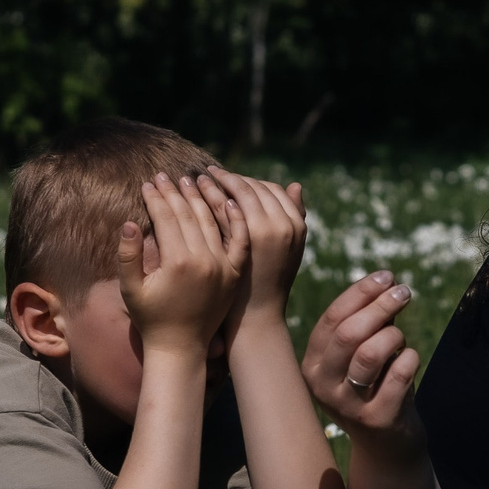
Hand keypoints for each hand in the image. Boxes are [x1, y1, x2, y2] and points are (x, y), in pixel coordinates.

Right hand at [115, 174, 243, 354]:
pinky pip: (239, 240)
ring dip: (204, 197)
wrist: (181, 347)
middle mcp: (204, 261)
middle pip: (190, 215)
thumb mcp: (131, 289)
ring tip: (192, 180)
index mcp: (177, 263)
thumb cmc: (151, 318)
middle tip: (167, 175)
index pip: (167, 219)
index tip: (149, 182)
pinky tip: (228, 201)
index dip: (156, 198)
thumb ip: (128, 256)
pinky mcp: (235, 273)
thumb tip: (129, 223)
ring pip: (214, 221)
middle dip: (176, 193)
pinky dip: (235, 219)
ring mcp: (223, 266)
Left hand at [196, 168, 309, 331]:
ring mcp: (257, 234)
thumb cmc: (269, 280)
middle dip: (231, 178)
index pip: (272, 190)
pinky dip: (207, 199)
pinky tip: (194, 197)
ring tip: (199, 178)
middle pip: (252, 188)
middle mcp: (279, 226)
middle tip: (212, 172)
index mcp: (294, 225)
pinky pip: (220, 211)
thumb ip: (292, 217)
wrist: (255, 316)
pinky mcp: (233, 244)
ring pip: (235, 194)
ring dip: (216, 183)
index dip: (252, 181)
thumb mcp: (289, 248)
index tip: (234, 178)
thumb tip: (295, 185)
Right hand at [302, 271, 421, 453]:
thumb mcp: (362, 356)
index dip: (361, 293)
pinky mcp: (377, 419)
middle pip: (349, 333)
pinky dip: (410, 358)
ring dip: (394, 335)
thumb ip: (369, 323)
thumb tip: (387, 283)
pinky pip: (399, 374)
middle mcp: (323, 386)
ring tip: (401, 338)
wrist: (387, 446)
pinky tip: (409, 360)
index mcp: (312, 365)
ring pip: (371, 353)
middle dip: (380, 305)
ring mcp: (348, 406)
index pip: (332, 319)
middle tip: (405, 292)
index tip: (387, 276)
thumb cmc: (376, 389)